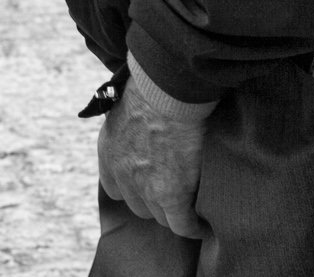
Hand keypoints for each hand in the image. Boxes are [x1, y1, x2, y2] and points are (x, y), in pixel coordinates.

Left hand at [98, 60, 215, 239]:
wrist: (167, 91)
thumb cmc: (154, 88)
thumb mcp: (127, 106)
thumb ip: (131, 126)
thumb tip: (145, 129)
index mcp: (108, 150)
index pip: (114, 187)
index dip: (134, 189)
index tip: (151, 187)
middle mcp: (122, 171)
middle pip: (139, 205)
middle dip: (156, 202)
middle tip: (177, 195)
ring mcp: (145, 186)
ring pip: (161, 217)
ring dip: (176, 214)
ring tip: (194, 209)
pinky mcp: (171, 194)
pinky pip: (183, 224)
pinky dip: (194, 226)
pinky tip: (205, 223)